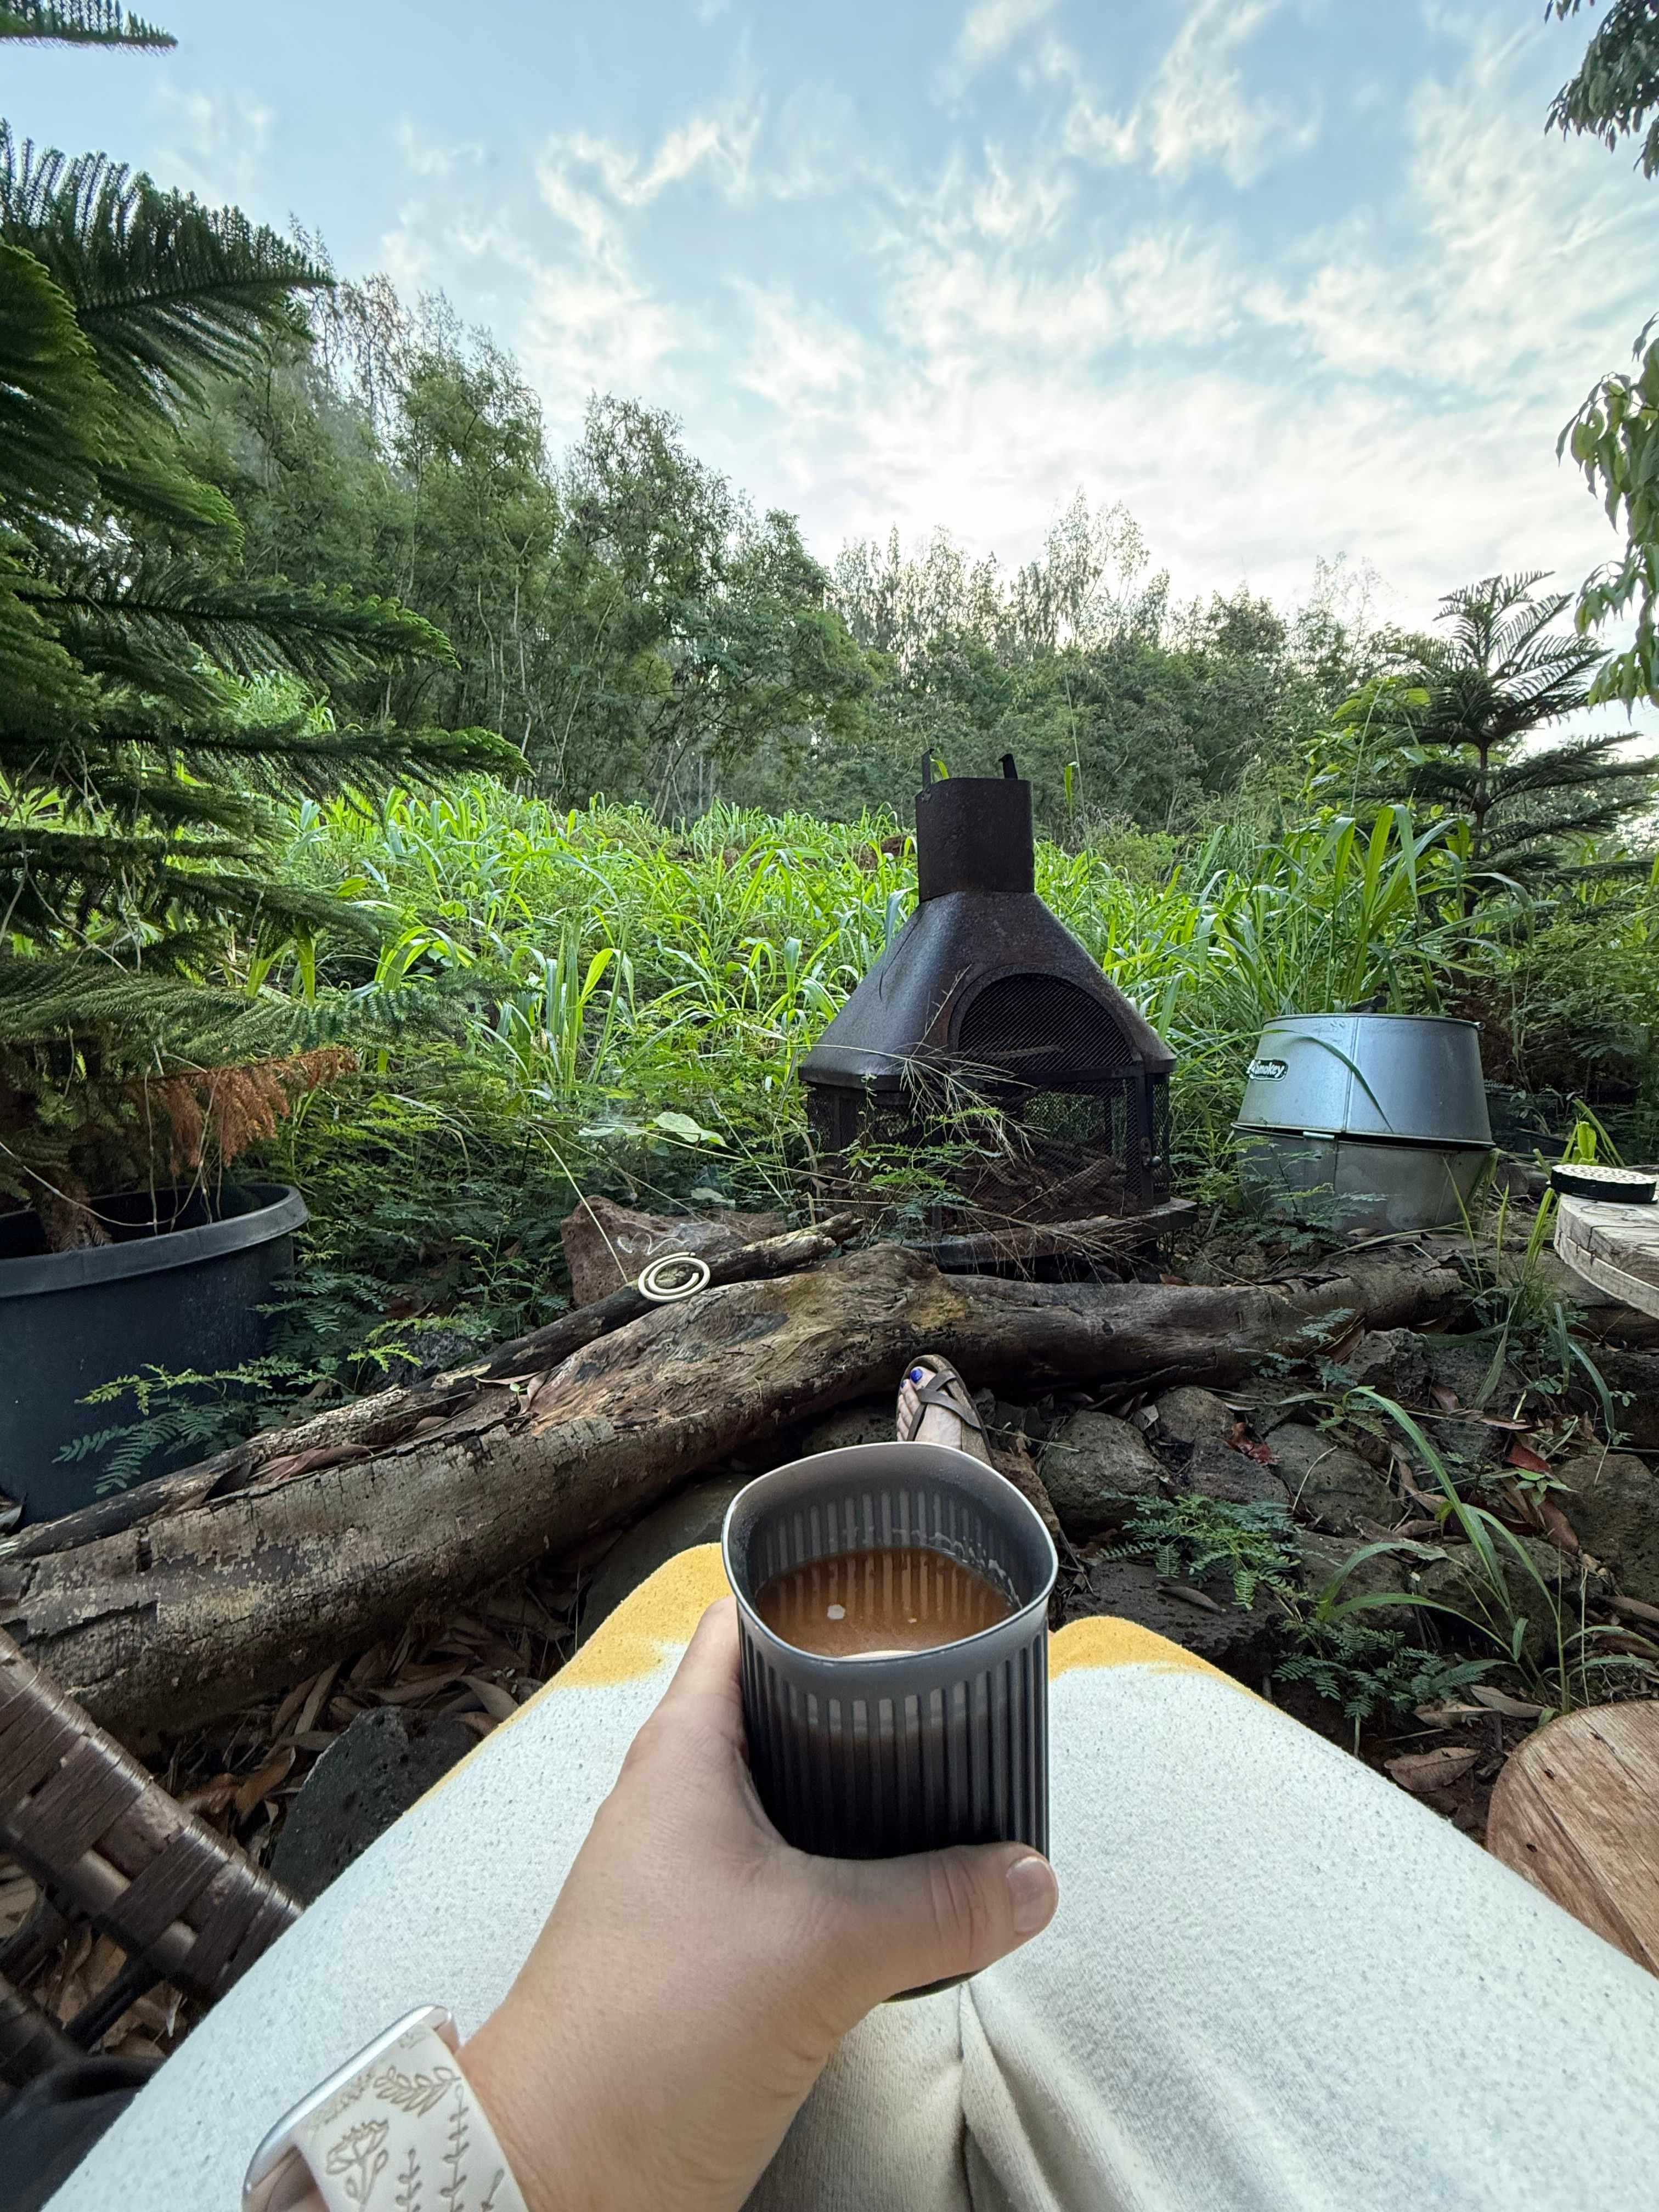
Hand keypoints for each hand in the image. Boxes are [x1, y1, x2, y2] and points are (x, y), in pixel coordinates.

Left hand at [459, 1597, 1057, 2211]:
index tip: (899, 1593)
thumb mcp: (819, 1948)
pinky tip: (912, 1886)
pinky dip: (853, 1869)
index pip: (745, 1625)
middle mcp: (683, 1797)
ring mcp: (693, 1875)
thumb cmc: (652, 2028)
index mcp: (684, 1752)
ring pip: (793, 1797)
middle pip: (782, 1707)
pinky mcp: (713, 1948)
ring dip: (865, 1791)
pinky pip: (795, 1878)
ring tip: (954, 1781)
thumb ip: (935, 1903)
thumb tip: (1029, 1877)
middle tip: (957, 1691)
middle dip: (867, 1700)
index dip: (816, 1597)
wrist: (564, 2170)